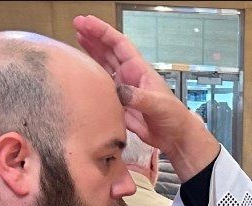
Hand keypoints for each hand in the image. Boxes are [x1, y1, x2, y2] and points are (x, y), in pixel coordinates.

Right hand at [74, 15, 217, 178]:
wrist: (174, 137)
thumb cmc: (172, 116)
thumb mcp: (157, 104)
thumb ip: (138, 98)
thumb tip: (119, 91)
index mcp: (139, 69)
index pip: (119, 44)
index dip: (103, 32)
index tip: (87, 22)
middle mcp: (129, 75)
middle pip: (109, 51)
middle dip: (94, 37)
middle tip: (77, 24)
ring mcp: (124, 89)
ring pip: (104, 65)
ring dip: (92, 53)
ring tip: (77, 39)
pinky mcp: (119, 104)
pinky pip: (103, 87)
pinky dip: (92, 79)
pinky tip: (83, 73)